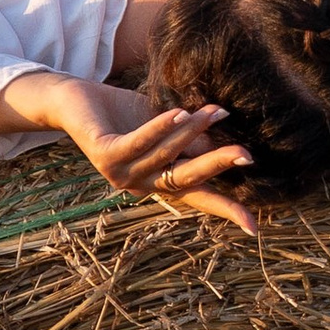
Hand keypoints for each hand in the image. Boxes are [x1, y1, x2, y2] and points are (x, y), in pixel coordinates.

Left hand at [51, 82, 260, 235]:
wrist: (75, 102)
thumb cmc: (123, 114)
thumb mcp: (165, 126)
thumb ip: (189, 139)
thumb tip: (221, 144)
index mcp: (158, 180)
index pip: (199, 197)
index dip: (226, 211)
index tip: (254, 227)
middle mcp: (141, 184)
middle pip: (187, 179)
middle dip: (218, 165)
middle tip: (247, 155)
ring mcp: (121, 173)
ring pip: (166, 155)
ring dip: (192, 132)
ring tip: (215, 111)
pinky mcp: (105, 156)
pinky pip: (138, 142)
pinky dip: (160, 128)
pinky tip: (178, 113)